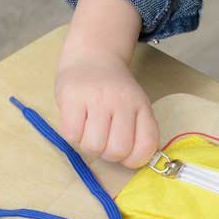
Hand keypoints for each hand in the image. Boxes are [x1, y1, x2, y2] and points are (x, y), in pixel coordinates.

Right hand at [55, 47, 159, 167]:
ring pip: (93, 146)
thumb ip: (139, 130)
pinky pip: (72, 135)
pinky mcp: (71, 97)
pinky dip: (73, 135)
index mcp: (141, 106)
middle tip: (104, 141)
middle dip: (109, 155)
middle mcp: (122, 101)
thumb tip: (132, 161)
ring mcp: (96, 98)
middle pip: (117, 151)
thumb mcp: (136, 105)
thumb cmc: (115, 90)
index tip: (126, 153)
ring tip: (89, 130)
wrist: (92, 57)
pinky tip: (77, 122)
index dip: (135, 159)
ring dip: (89, 146)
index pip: (146, 145)